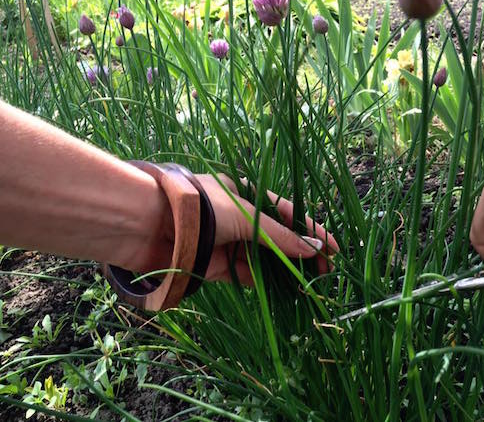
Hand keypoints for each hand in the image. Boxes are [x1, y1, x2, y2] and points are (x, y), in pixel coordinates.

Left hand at [194, 174, 338, 285]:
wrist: (149, 225)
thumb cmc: (201, 209)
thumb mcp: (246, 216)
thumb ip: (279, 236)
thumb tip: (314, 248)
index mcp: (246, 195)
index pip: (287, 213)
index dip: (311, 230)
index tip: (333, 248)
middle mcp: (238, 218)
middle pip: (278, 237)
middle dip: (301, 253)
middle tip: (325, 271)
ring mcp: (227, 242)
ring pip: (263, 258)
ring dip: (284, 269)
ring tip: (308, 283)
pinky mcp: (215, 265)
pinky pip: (244, 274)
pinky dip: (262, 281)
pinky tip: (281, 289)